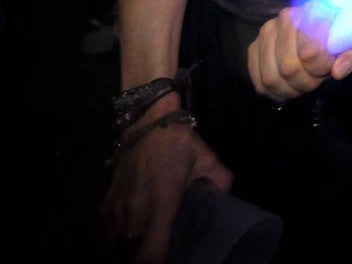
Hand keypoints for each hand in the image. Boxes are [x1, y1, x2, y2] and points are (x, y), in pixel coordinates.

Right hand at [104, 116, 231, 263]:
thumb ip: (219, 185)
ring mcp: (117, 206)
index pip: (151, 251)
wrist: (148, 122)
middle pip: (135, 251)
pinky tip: (136, 225)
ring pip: (121, 242)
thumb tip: (224, 204)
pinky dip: (120, 233)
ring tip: (149, 236)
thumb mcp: (208, 160)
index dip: (157, 262)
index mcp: (162, 200)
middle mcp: (135, 208)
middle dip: (147, 252)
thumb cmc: (180, 142)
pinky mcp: (106, 201)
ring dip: (133, 243)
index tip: (168, 259)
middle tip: (163, 244)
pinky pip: (109, 230)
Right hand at [246, 1, 351, 101]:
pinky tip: (289, 87)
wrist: (328, 25)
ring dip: (291, 89)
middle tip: (319, 78)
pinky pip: (258, 80)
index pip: (308, 51)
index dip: (320, 67)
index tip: (330, 65)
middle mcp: (284, 18)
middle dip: (307, 82)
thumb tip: (337, 72)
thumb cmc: (344, 34)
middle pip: (288, 68)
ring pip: (270, 77)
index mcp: (313, 11)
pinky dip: (274, 92)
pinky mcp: (255, 47)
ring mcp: (266, 32)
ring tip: (305, 83)